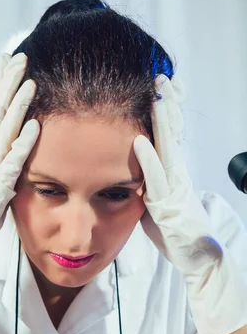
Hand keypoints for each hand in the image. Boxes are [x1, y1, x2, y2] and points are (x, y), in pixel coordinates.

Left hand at [134, 75, 246, 333]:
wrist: (198, 256)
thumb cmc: (175, 231)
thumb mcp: (159, 201)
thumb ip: (150, 183)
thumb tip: (135, 173)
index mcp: (175, 172)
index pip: (170, 135)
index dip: (166, 110)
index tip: (160, 86)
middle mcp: (178, 175)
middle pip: (172, 133)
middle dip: (167, 105)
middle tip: (161, 78)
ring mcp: (175, 188)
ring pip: (168, 148)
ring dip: (161, 122)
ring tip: (156, 95)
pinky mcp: (167, 205)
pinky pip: (156, 179)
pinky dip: (148, 159)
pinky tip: (139, 142)